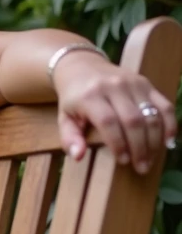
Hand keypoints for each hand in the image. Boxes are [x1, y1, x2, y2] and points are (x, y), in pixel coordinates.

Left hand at [52, 53, 176, 172]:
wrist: (82, 67)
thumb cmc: (73, 98)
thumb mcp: (64, 117)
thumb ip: (69, 138)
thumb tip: (78, 157)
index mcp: (90, 96)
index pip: (108, 122)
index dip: (118, 144)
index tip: (122, 161)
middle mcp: (114, 87)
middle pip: (133, 120)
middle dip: (139, 147)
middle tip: (141, 166)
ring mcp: (133, 83)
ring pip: (151, 114)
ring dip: (154, 140)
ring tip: (151, 159)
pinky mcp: (146, 83)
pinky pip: (164, 104)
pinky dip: (169, 124)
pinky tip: (168, 141)